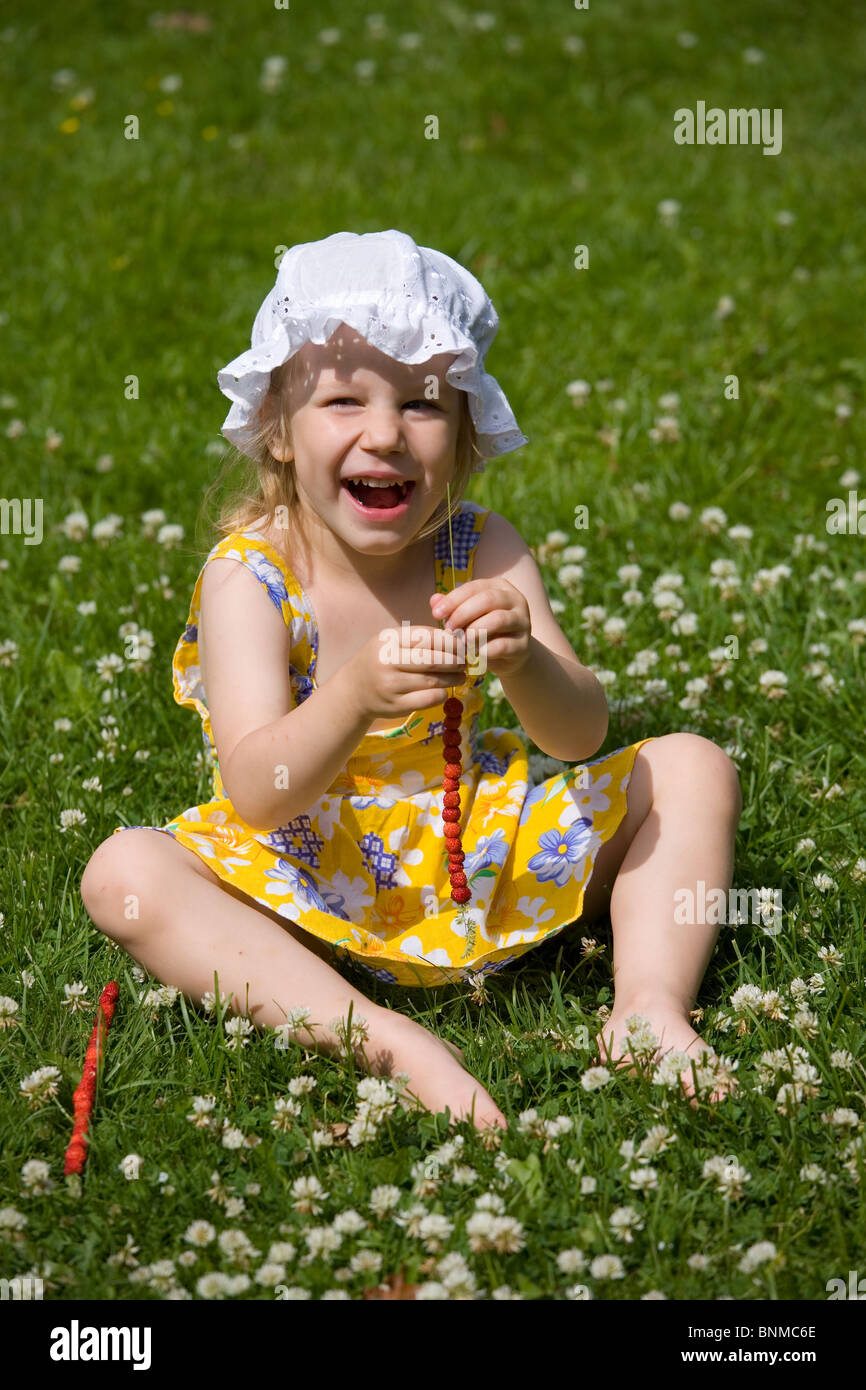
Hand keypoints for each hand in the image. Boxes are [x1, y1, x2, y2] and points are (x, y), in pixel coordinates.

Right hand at [345, 624, 467, 721]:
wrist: (354, 690)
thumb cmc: (381, 661)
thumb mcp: (392, 642)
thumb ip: (419, 638)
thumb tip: (455, 638)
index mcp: (388, 640)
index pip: (426, 637)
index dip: (450, 641)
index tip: (462, 645)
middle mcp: (387, 661)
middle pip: (432, 660)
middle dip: (455, 661)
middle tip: (464, 662)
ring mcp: (390, 685)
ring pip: (432, 681)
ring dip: (453, 679)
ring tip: (461, 676)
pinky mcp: (395, 705)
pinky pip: (428, 700)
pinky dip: (442, 695)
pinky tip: (445, 691)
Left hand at [429, 578, 531, 677]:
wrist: (509, 656)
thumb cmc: (484, 630)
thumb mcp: (468, 617)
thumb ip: (453, 607)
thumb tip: (434, 600)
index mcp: (500, 587)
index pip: (474, 587)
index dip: (453, 600)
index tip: (436, 614)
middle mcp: (515, 600)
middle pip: (488, 600)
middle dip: (463, 614)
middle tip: (448, 629)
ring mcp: (523, 622)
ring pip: (498, 620)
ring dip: (474, 631)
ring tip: (461, 642)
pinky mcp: (524, 645)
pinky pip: (503, 645)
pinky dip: (484, 650)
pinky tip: (473, 655)